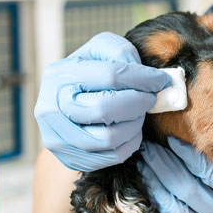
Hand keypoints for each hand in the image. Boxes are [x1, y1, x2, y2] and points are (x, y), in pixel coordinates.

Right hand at [34, 32, 170, 171]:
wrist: (64, 110)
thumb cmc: (88, 78)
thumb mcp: (99, 53)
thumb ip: (120, 52)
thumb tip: (144, 74)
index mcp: (59, 76)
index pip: (109, 75)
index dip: (142, 78)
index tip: (161, 80)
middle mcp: (51, 108)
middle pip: (105, 108)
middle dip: (138, 102)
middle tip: (149, 98)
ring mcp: (59, 138)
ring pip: (110, 137)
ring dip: (135, 124)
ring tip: (138, 113)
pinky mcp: (72, 160)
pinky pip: (113, 156)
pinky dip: (130, 142)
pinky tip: (130, 129)